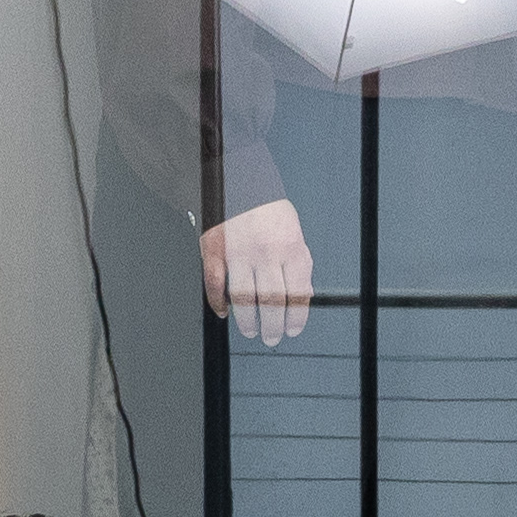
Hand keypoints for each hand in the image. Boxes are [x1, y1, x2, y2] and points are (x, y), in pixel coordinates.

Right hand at [202, 197, 315, 346]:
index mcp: (291, 247)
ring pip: (242, 298)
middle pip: (270, 302)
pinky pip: (214, 284)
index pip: (297, 294)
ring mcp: (238, 252)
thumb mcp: (295, 233)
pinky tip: (224, 312)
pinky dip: (218, 302)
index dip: (295, 318)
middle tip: (271, 337)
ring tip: (251, 330)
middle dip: (272, 326)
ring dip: (247, 321)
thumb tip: (302, 296)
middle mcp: (266, 251)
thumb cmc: (269, 208)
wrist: (241, 180)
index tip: (292, 330)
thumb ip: (298, 264)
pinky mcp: (214, 250)